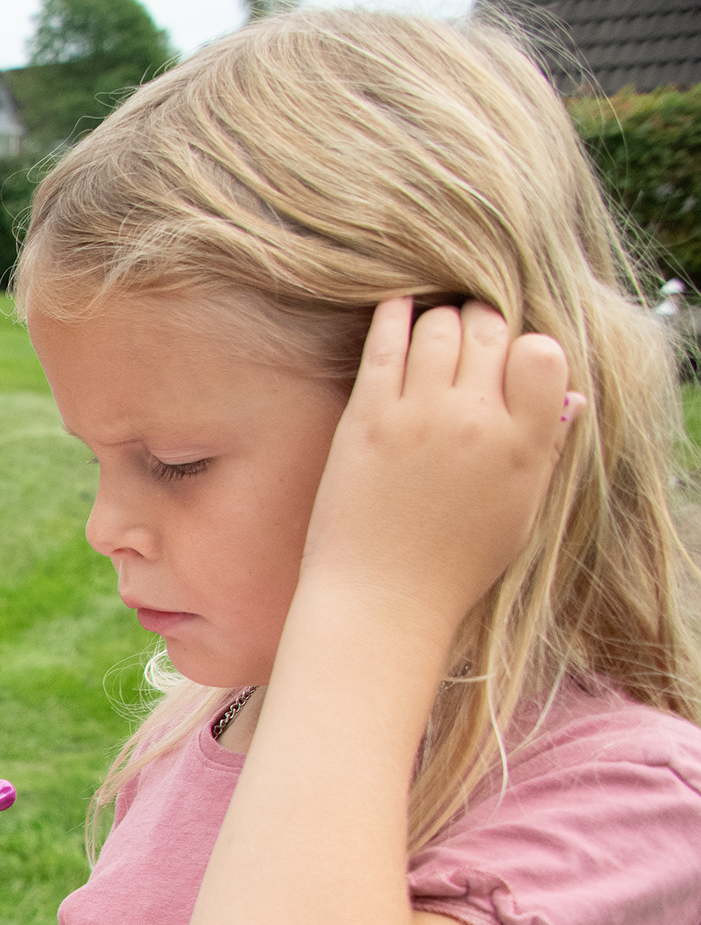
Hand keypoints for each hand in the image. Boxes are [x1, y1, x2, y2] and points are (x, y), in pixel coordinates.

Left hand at [300, 298, 575, 653]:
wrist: (381, 600)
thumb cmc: (453, 564)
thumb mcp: (520, 510)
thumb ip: (547, 448)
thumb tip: (573, 397)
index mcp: (524, 443)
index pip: (542, 351)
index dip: (525, 347)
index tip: (507, 362)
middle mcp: (476, 420)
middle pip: (490, 327)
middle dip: (482, 325)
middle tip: (466, 342)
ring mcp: (419, 416)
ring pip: (440, 324)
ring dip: (439, 319)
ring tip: (432, 334)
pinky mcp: (367, 418)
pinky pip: (385, 342)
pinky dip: (394, 313)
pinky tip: (397, 308)